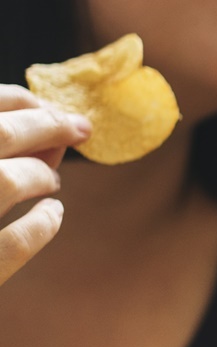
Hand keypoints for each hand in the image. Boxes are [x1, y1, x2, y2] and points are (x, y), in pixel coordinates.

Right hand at [0, 85, 89, 284]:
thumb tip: (32, 123)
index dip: (21, 101)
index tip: (49, 106)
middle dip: (47, 126)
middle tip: (80, 127)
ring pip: (4, 182)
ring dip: (39, 174)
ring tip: (53, 180)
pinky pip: (12, 245)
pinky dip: (41, 226)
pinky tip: (54, 213)